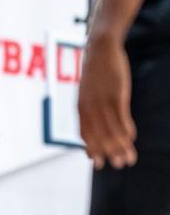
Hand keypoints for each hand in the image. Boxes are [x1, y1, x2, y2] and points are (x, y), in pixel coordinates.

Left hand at [78, 29, 136, 169]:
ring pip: (112, 130)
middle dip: (109, 153)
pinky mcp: (116, 94)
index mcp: (81, 107)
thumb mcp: (88, 92)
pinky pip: (122, 117)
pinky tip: (132, 138)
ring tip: (129, 158)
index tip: (98, 163)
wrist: (100, 48)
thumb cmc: (95, 72)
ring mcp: (103, 101)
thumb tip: (94, 125)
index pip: (85, 134)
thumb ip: (89, 109)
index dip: (91, 149)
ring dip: (121, 146)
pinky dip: (127, 129)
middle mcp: (90, 107)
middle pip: (100, 136)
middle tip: (119, 165)